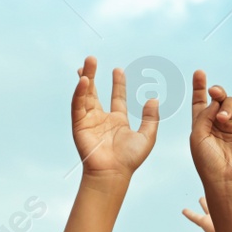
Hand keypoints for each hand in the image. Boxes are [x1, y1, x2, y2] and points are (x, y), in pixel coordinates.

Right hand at [69, 57, 157, 177]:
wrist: (113, 172)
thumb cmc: (130, 159)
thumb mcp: (147, 136)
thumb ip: (151, 118)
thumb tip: (154, 99)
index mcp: (117, 121)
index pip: (116, 97)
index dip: (117, 83)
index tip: (118, 70)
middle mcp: (102, 119)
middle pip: (96, 92)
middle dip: (94, 75)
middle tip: (92, 59)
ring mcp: (89, 121)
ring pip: (85, 95)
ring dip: (85, 78)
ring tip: (87, 63)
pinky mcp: (79, 125)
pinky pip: (78, 105)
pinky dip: (80, 92)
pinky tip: (84, 81)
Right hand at [183, 181, 231, 231]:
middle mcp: (223, 209)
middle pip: (218, 198)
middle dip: (216, 193)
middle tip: (214, 185)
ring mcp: (213, 216)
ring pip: (206, 206)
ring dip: (203, 202)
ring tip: (201, 199)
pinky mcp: (204, 222)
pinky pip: (194, 217)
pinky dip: (189, 214)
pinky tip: (184, 210)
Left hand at [189, 71, 231, 187]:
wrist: (225, 177)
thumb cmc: (207, 161)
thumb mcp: (197, 136)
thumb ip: (204, 115)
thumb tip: (216, 101)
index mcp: (200, 125)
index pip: (199, 102)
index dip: (199, 87)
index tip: (200, 72)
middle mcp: (216, 123)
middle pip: (217, 99)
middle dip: (216, 93)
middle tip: (214, 93)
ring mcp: (231, 125)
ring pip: (230, 104)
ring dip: (226, 106)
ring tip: (223, 119)